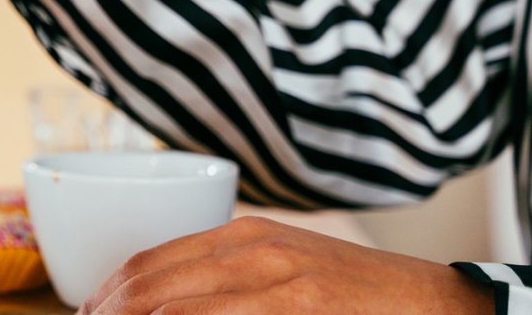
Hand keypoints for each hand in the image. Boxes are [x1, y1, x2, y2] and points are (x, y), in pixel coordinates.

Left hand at [81, 216, 492, 314]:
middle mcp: (254, 253)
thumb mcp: (281, 267)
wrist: (435, 303)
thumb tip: (154, 305)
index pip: (148, 263)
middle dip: (114, 314)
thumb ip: (223, 279)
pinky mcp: (303, 312)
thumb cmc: (353, 292)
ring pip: (179, 311)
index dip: (108, 296)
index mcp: (241, 235)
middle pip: (152, 290)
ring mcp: (279, 286)